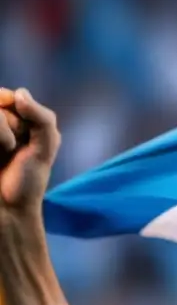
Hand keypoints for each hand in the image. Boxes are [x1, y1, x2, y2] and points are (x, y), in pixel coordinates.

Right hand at [0, 87, 60, 216]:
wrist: (7, 211)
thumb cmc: (26, 182)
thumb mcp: (45, 147)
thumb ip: (43, 118)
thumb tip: (20, 93)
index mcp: (11, 121)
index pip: (8, 96)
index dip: (17, 113)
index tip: (24, 137)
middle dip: (9, 125)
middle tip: (12, 149)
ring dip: (2, 133)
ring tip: (2, 152)